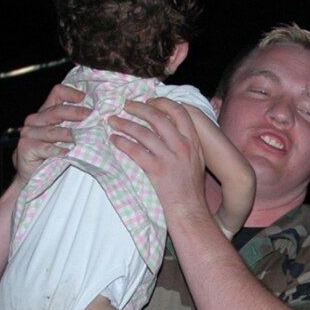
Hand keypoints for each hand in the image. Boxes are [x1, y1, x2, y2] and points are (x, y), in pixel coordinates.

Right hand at [12, 83, 87, 180]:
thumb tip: (98, 119)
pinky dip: (60, 151)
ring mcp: (29, 133)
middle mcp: (36, 120)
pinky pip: (47, 148)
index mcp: (46, 112)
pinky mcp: (26, 147)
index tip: (86, 99)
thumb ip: (75, 125)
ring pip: (53, 130)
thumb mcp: (65, 137)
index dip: (72, 93)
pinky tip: (70, 153)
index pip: (57, 93)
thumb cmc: (51, 156)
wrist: (32, 177)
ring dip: (70, 134)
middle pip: (57, 110)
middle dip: (76, 113)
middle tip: (91, 116)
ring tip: (85, 137)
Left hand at [110, 96, 213, 233]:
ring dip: (125, 124)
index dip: (162, 102)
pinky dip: (122, 142)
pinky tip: (114, 140)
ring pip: (143, 132)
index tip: (149, 100)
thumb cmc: (191, 187)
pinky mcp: (157, 169)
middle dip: (140, 108)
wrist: (189, 209)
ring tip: (113, 121)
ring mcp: (170, 157)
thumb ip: (186, 142)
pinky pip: (135, 150)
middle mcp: (182, 146)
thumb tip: (169, 127)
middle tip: (126, 106)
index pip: (179, 112)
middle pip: (158, 118)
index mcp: (193, 141)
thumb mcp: (196, 159)